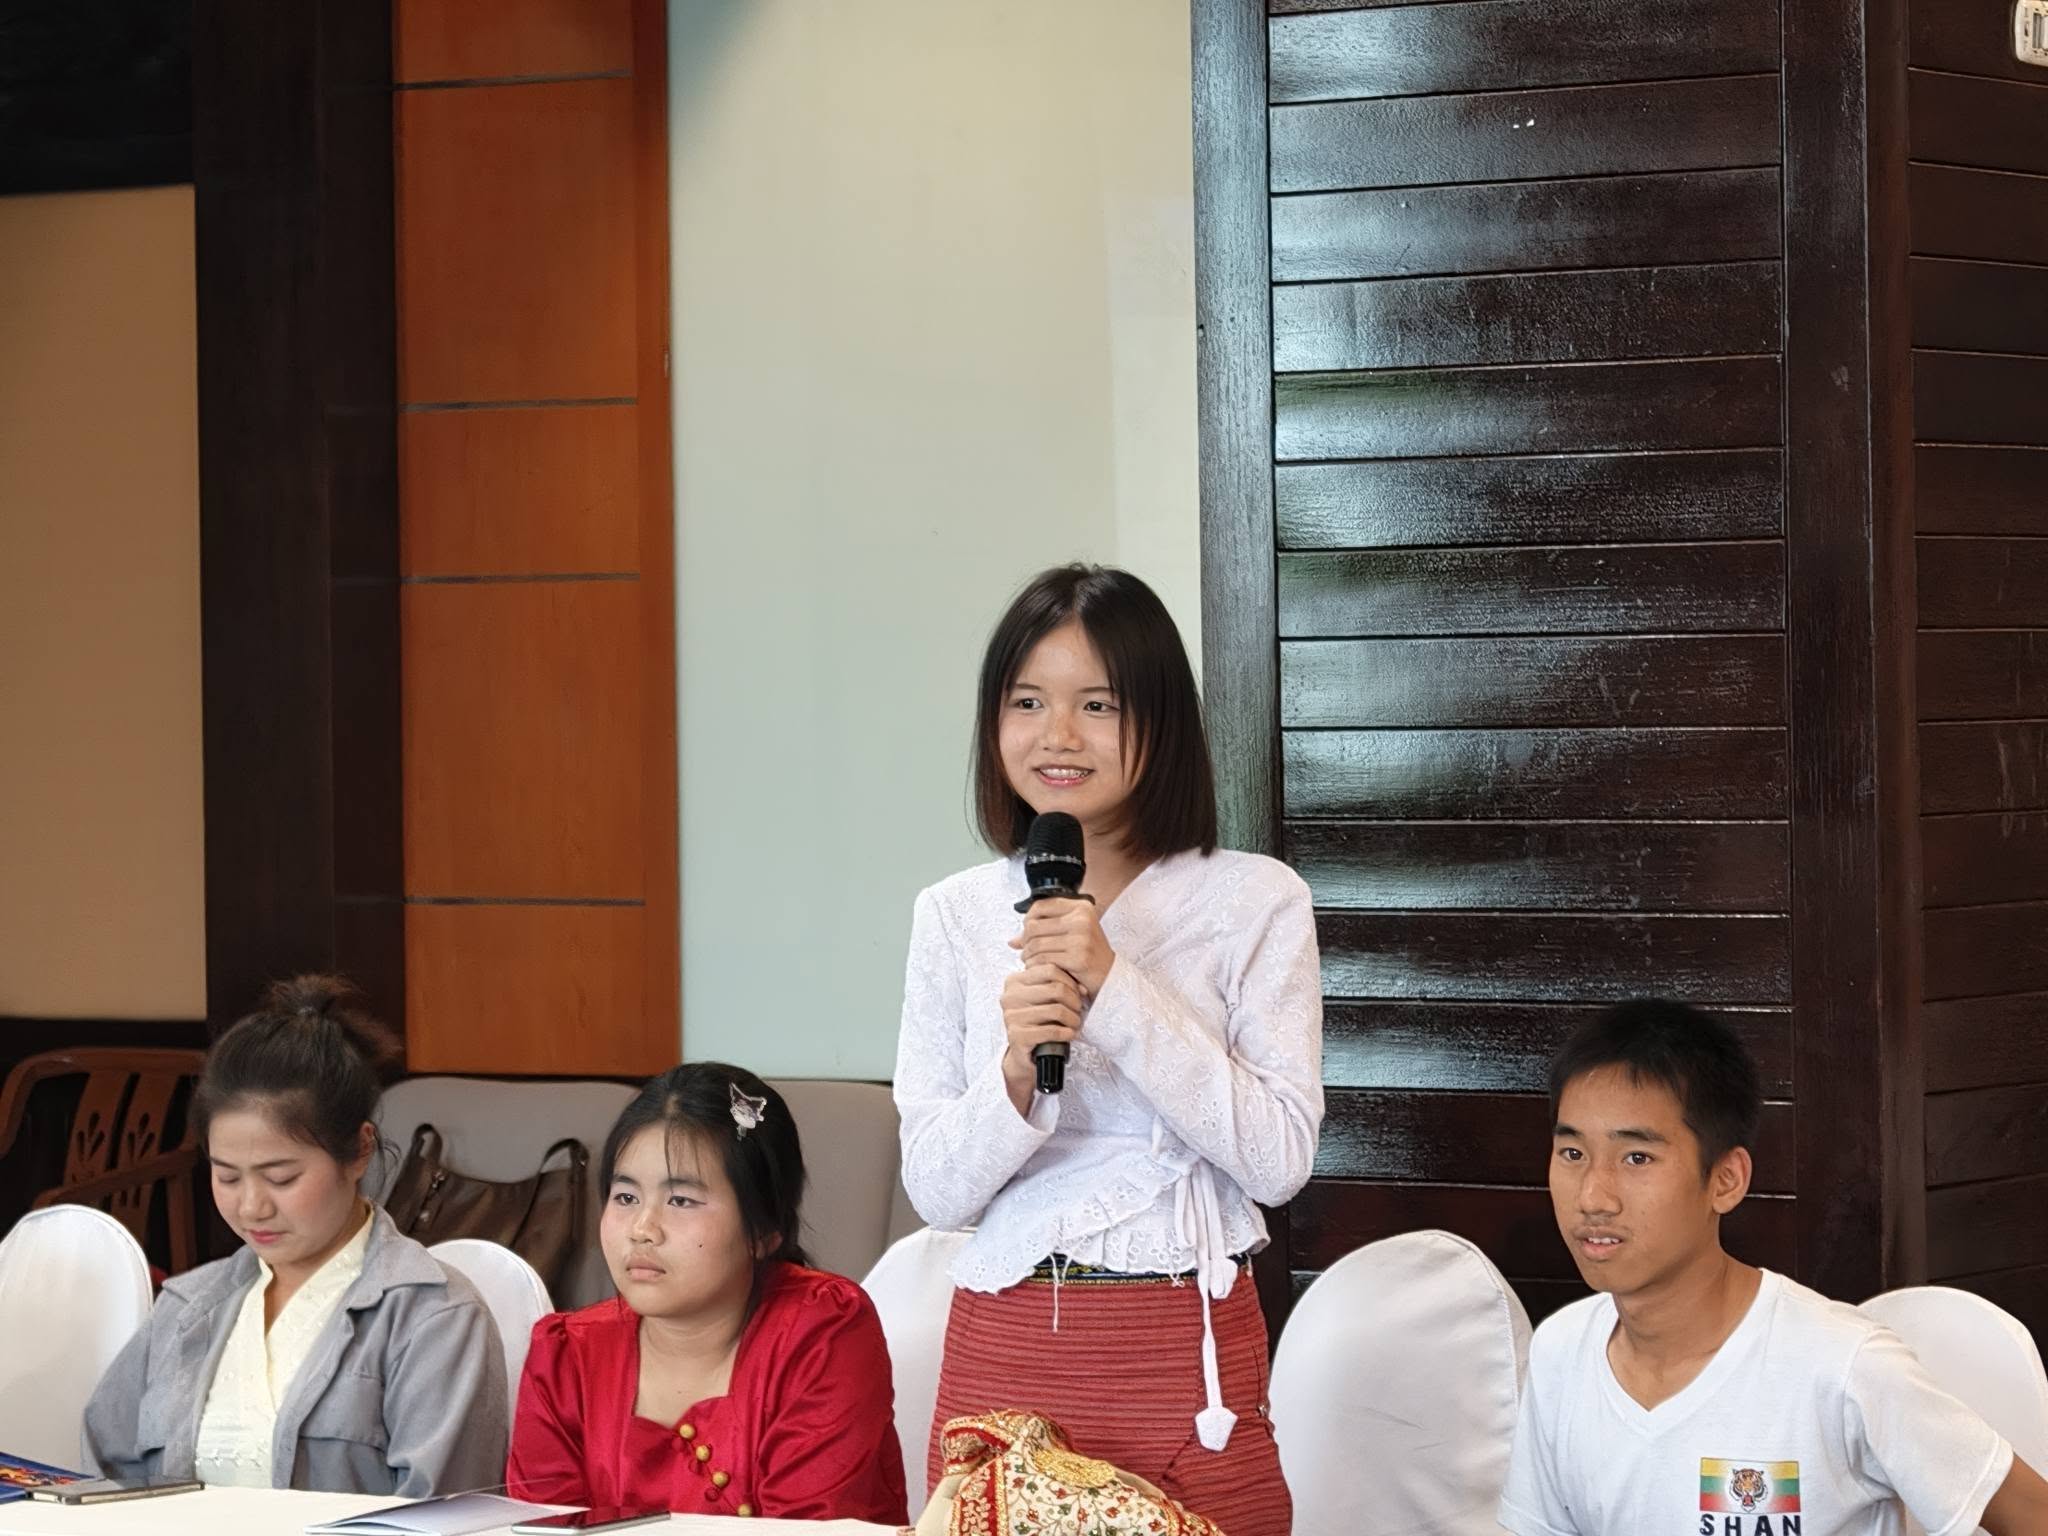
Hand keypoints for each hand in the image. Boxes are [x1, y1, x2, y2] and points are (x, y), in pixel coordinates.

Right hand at [998, 962, 1083, 1110]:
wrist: (1025, 1053)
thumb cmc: (1038, 1022)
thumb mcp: (1045, 999)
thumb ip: (1059, 985)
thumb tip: (1082, 989)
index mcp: (1014, 981)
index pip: (1050, 969)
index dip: (1070, 981)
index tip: (1078, 994)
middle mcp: (1010, 996)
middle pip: (1055, 988)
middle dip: (1074, 1001)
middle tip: (1079, 1011)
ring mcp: (1011, 1016)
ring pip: (1056, 1010)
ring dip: (1073, 1019)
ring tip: (1076, 1024)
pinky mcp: (1017, 1036)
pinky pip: (1051, 1031)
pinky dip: (1066, 1033)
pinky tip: (1070, 1034)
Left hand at [1009, 897, 1117, 998]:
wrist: (1110, 976)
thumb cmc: (1088, 954)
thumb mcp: (1070, 934)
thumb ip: (1043, 932)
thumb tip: (1012, 940)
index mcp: (1081, 908)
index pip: (1040, 906)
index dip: (1027, 919)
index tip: (1027, 931)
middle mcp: (1082, 919)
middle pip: (1034, 926)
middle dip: (1025, 941)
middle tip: (1026, 950)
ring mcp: (1081, 938)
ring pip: (1036, 944)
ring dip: (1028, 955)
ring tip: (1030, 960)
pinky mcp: (1078, 958)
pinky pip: (1043, 960)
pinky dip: (1035, 966)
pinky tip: (1038, 968)